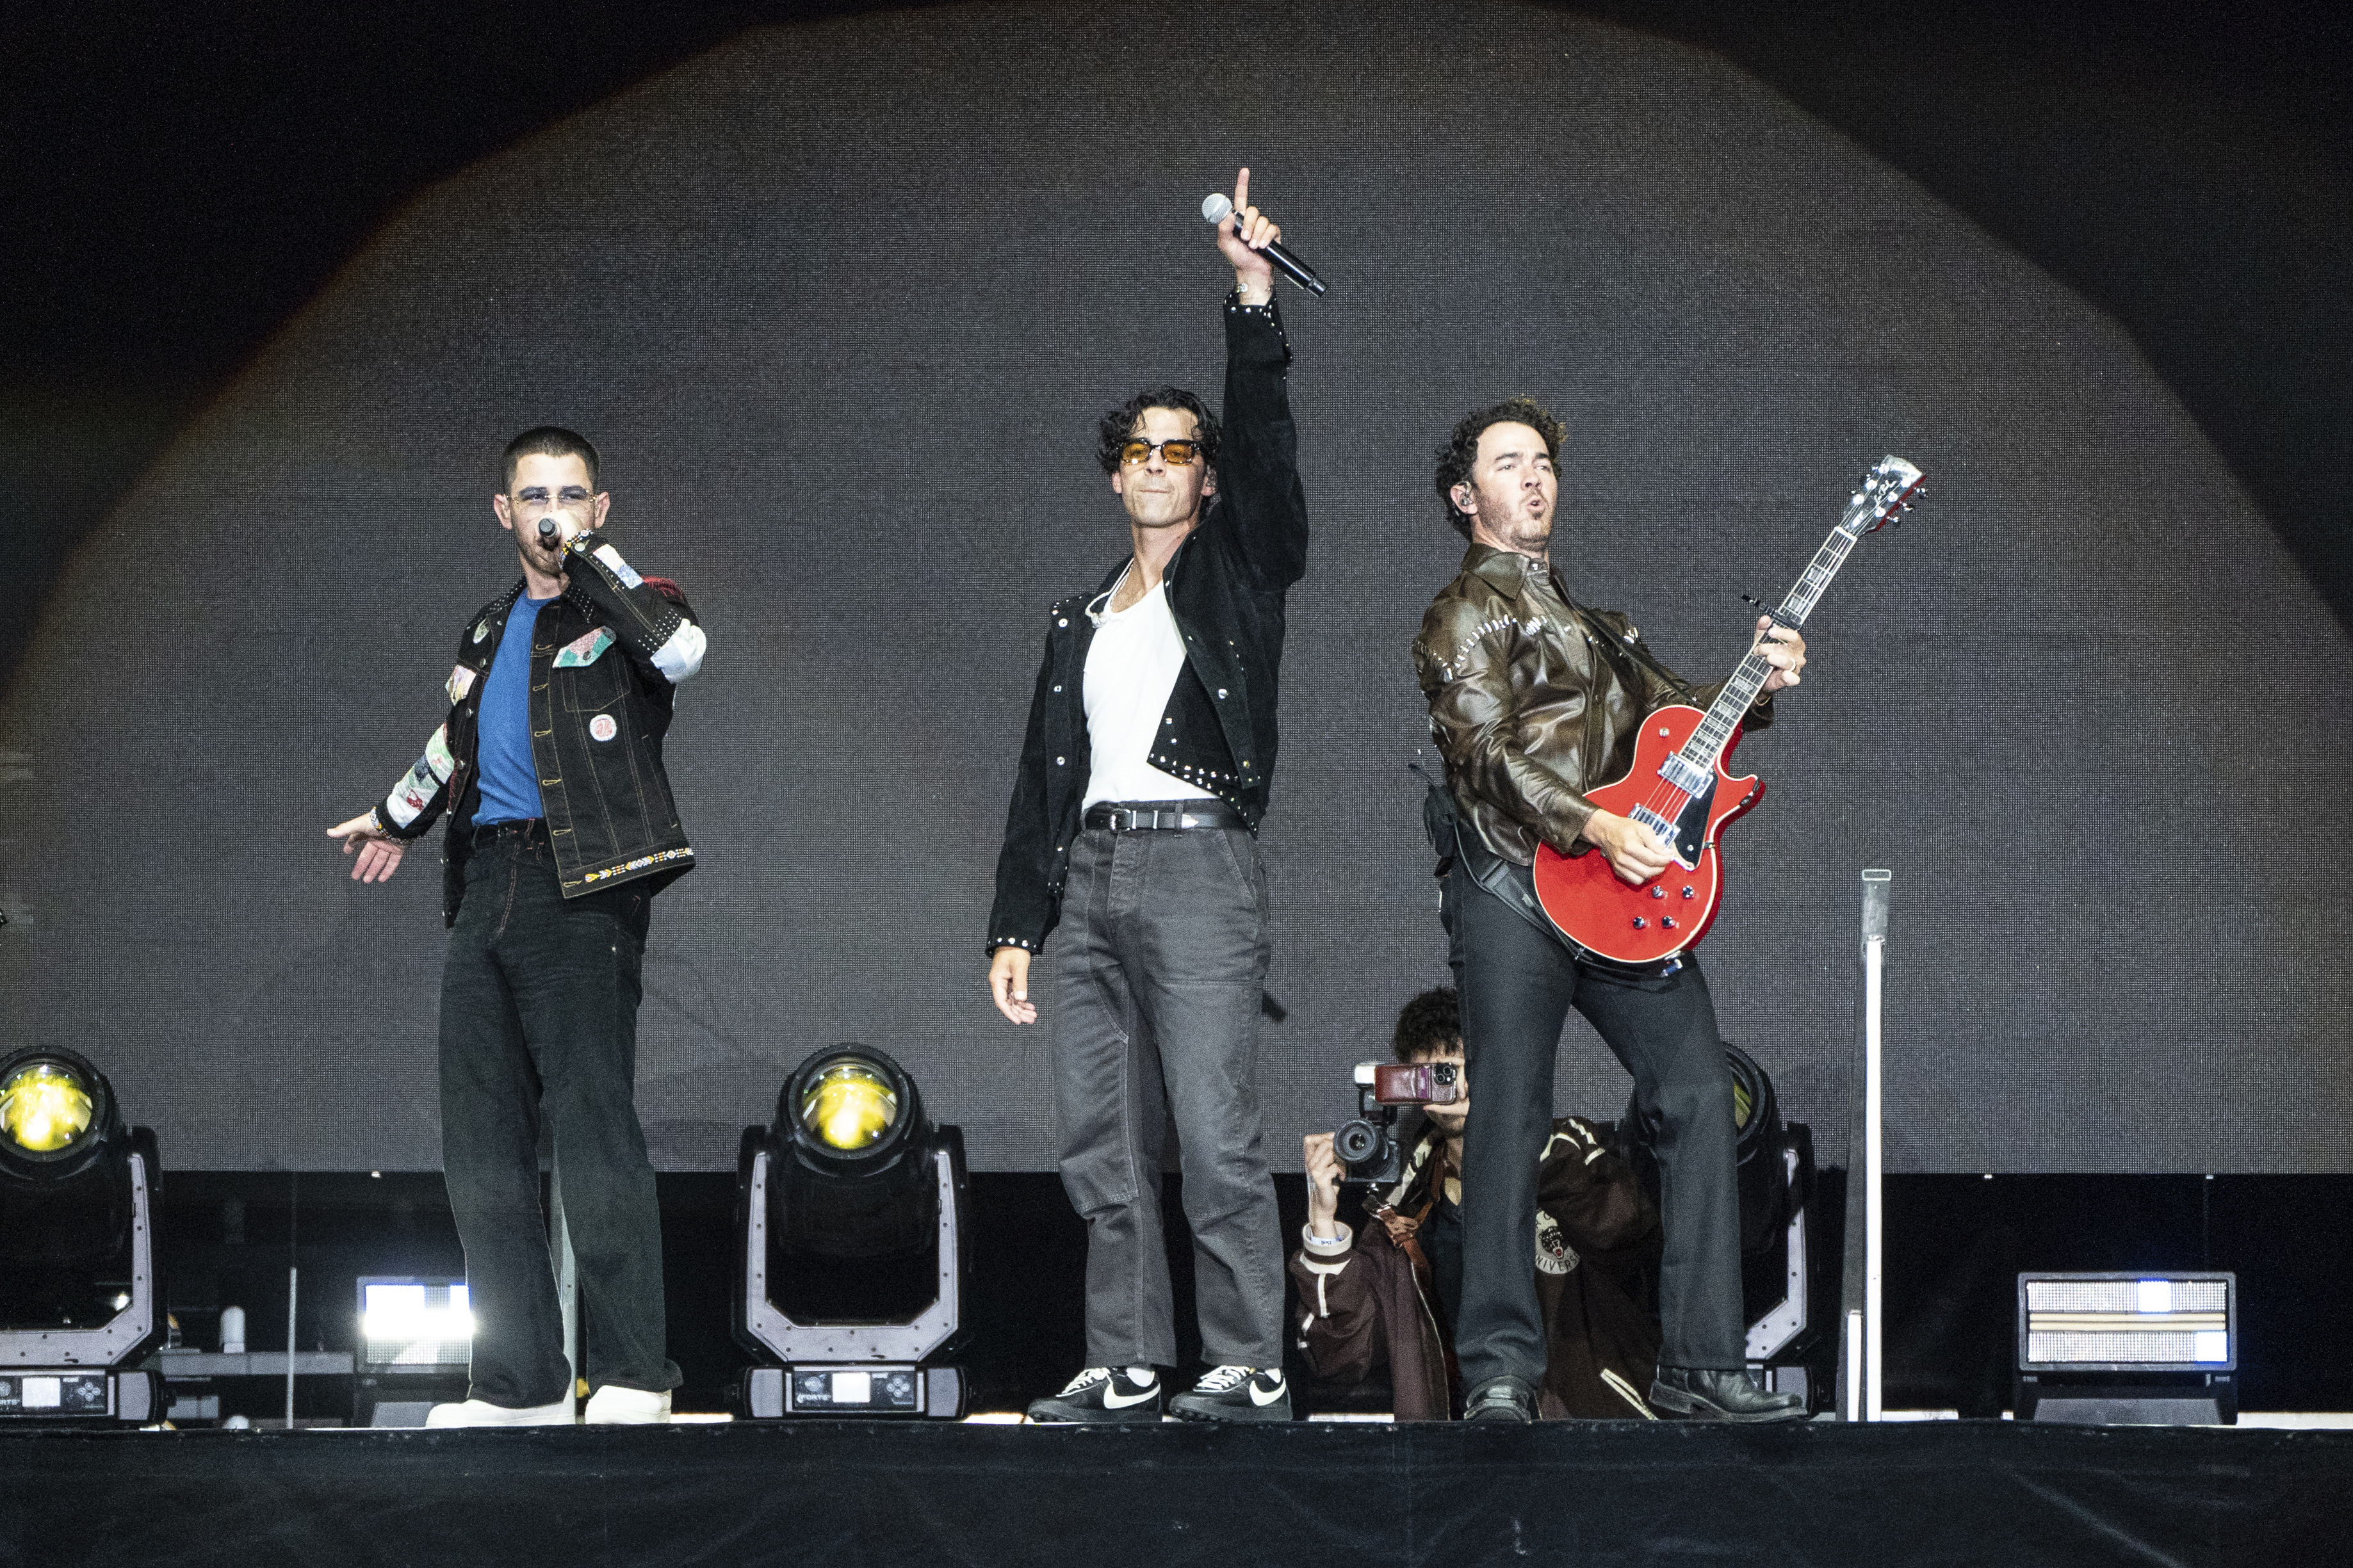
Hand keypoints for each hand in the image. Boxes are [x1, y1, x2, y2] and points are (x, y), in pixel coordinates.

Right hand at [327, 811, 404, 883]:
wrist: (398, 821)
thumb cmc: (378, 821)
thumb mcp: (359, 825)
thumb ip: (345, 829)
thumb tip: (329, 832)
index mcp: (367, 832)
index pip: (357, 840)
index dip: (351, 845)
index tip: (346, 852)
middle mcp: (378, 839)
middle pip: (368, 855)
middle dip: (361, 865)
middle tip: (355, 876)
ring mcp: (388, 845)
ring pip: (380, 860)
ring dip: (373, 870)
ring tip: (366, 880)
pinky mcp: (399, 849)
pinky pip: (393, 862)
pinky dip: (388, 871)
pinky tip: (382, 879)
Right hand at [988, 946, 1036, 1024]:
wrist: (1014, 939)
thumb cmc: (1014, 950)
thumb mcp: (1019, 966)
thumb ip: (1020, 983)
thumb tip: (1021, 999)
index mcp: (997, 981)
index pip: (1001, 1002)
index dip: (1009, 1013)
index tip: (1018, 1021)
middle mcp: (999, 983)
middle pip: (1007, 1003)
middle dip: (1019, 1013)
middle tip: (1031, 1019)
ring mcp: (1004, 983)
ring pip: (1012, 1000)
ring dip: (1022, 1008)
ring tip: (1033, 1015)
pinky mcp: (1009, 981)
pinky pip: (1015, 995)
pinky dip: (1022, 1001)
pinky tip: (1030, 1006)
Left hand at [1215, 166, 1279, 305]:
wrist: (1252, 272)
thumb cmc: (1237, 258)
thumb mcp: (1224, 243)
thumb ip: (1223, 228)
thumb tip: (1228, 213)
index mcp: (1239, 220)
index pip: (1240, 198)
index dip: (1242, 183)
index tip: (1245, 170)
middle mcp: (1251, 221)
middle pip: (1252, 210)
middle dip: (1248, 225)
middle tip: (1244, 239)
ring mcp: (1262, 227)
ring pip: (1262, 221)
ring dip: (1256, 235)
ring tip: (1252, 246)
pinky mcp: (1272, 234)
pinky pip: (1271, 229)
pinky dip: (1265, 238)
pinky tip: (1262, 246)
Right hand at [1303, 1132, 1342, 1231]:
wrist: (1322, 1205)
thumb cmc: (1326, 1186)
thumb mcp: (1325, 1168)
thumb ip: (1328, 1156)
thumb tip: (1338, 1143)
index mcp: (1310, 1159)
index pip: (1309, 1140)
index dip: (1323, 1136)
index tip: (1333, 1141)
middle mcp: (1310, 1163)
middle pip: (1324, 1143)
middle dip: (1337, 1148)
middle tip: (1342, 1158)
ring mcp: (1315, 1171)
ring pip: (1330, 1153)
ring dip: (1341, 1160)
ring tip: (1343, 1168)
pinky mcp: (1321, 1180)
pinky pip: (1335, 1167)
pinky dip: (1342, 1171)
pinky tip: (1341, 1177)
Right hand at [1577, 808, 1674, 885]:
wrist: (1606, 831)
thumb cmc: (1623, 828)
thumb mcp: (1643, 829)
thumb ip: (1655, 842)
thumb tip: (1665, 854)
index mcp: (1630, 847)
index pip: (1652, 860)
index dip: (1665, 859)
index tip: (1669, 856)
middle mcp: (1623, 859)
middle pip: (1648, 871)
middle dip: (1660, 867)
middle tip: (1664, 860)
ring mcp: (1619, 866)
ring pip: (1642, 879)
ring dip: (1652, 873)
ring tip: (1655, 864)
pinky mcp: (1618, 871)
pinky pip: (1634, 880)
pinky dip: (1642, 876)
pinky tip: (1645, 867)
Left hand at [1752, 616, 1806, 692]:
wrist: (1758, 674)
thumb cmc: (1764, 655)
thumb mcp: (1761, 639)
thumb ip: (1762, 628)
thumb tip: (1765, 619)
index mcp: (1794, 643)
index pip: (1793, 636)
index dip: (1782, 633)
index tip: (1770, 632)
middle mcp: (1797, 655)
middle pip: (1788, 649)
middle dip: (1770, 648)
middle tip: (1759, 649)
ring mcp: (1795, 667)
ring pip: (1788, 662)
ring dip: (1774, 659)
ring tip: (1765, 659)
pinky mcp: (1791, 679)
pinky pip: (1794, 679)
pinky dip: (1789, 677)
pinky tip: (1783, 674)